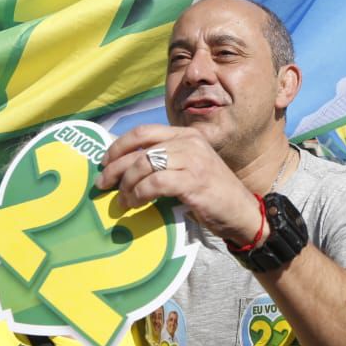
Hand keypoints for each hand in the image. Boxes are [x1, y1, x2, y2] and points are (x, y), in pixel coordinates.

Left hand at [97, 125, 262, 244]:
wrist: (242, 213)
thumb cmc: (212, 195)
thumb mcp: (189, 169)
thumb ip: (166, 162)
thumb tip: (126, 169)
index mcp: (186, 135)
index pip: (144, 132)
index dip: (119, 146)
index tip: (105, 162)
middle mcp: (189, 142)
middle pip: (140, 146)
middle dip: (115, 165)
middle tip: (102, 183)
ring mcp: (193, 160)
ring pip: (145, 164)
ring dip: (127, 184)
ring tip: (122, 200)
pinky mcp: (194, 181)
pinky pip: (155, 183)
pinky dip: (139, 194)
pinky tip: (136, 204)